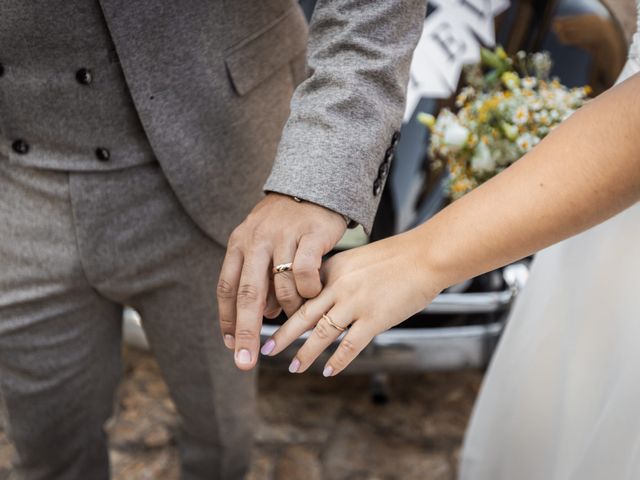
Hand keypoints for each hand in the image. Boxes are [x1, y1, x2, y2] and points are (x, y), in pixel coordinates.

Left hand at [217, 193, 346, 369]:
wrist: (314, 187)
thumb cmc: (286, 223)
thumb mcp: (261, 244)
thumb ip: (258, 277)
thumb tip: (261, 316)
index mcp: (240, 243)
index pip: (227, 287)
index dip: (228, 318)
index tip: (231, 345)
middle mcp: (256, 239)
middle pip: (247, 294)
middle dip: (245, 333)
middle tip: (245, 362)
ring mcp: (283, 236)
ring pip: (282, 287)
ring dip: (290, 307)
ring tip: (299, 308)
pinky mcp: (310, 234)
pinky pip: (306, 274)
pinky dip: (309, 290)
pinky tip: (313, 291)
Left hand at [260, 230, 444, 375]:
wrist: (426, 255)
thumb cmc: (398, 257)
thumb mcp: (359, 258)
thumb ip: (341, 275)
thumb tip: (328, 294)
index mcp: (334, 268)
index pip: (302, 292)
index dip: (286, 309)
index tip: (273, 321)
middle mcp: (339, 286)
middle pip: (304, 314)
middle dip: (283, 334)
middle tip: (267, 348)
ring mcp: (356, 303)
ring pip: (322, 333)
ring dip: (306, 352)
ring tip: (293, 367)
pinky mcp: (375, 319)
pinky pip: (350, 344)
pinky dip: (338, 360)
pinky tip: (328, 372)